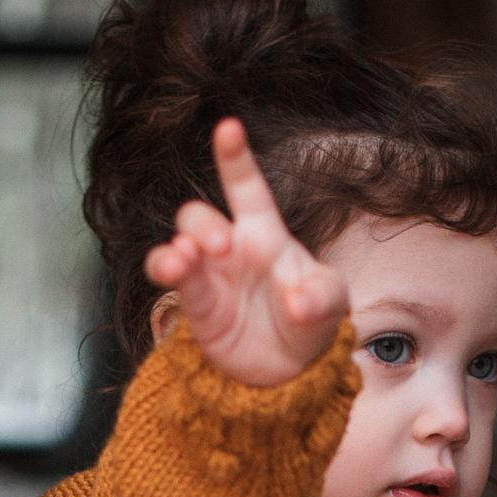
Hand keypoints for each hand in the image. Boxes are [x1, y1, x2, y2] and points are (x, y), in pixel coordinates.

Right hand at [144, 118, 349, 389]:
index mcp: (265, 233)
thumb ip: (321, 298)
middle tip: (221, 246)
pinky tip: (173, 270)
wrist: (291, 368)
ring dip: (177, 247)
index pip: (247, 188)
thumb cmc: (311, 318)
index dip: (235, 158)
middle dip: (203, 226)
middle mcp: (231, 246)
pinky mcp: (195, 303)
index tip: (227, 127)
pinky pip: (169, 277)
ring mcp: (209, 273)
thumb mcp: (330, 303)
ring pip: (178, 242)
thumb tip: (298, 303)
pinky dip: (166, 270)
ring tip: (186, 260)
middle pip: (199, 217)